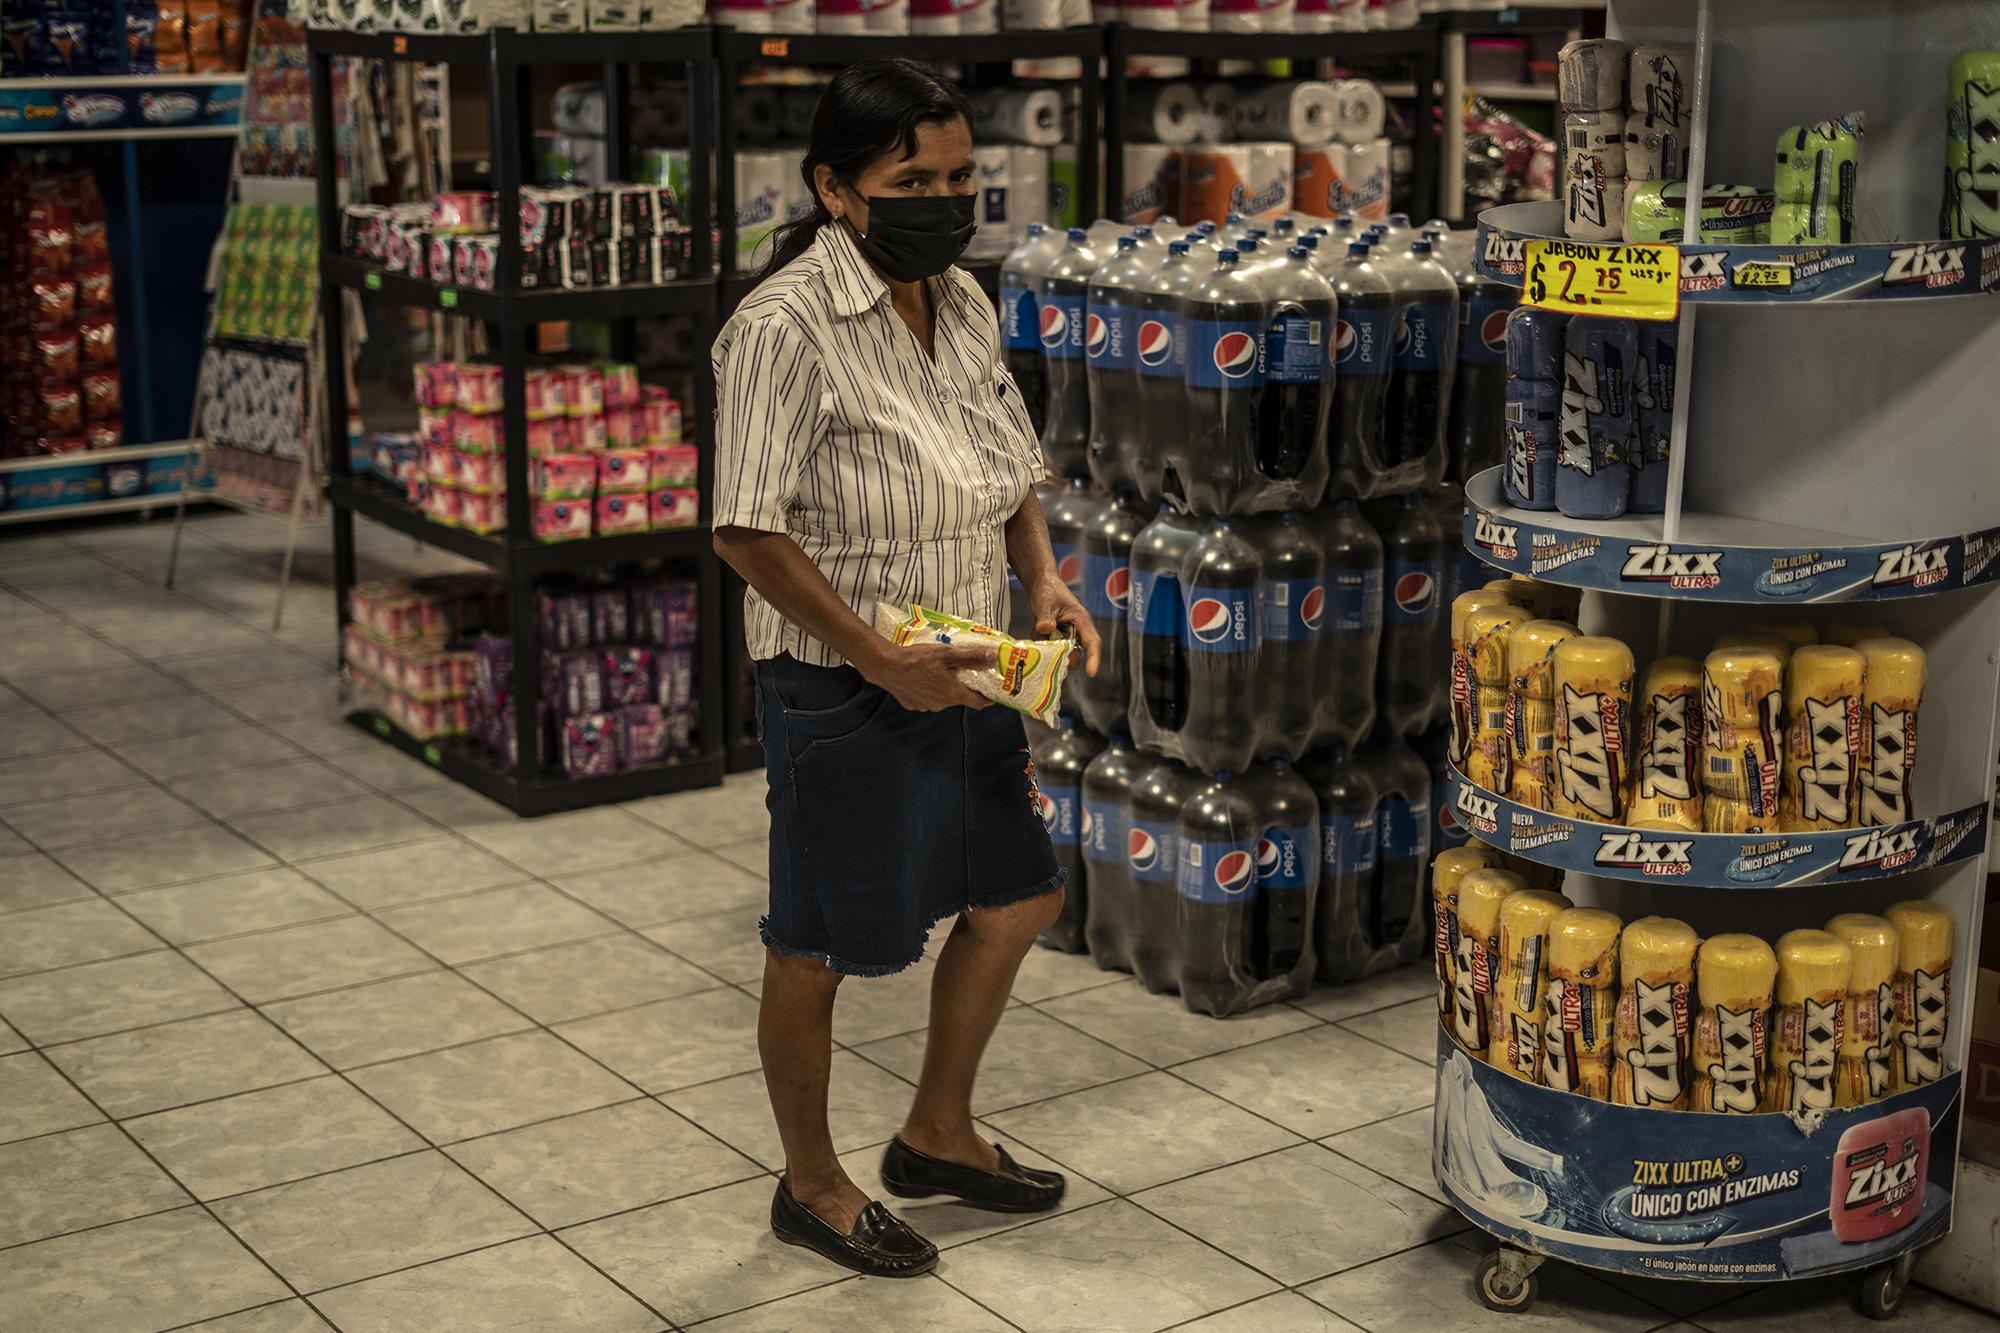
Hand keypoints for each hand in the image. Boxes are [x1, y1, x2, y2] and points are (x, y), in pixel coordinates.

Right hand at [859, 640, 991, 712]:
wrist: (886, 666)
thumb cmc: (917, 659)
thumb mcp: (947, 654)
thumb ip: (971, 657)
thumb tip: (992, 657)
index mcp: (953, 694)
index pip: (978, 703)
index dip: (988, 698)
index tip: (993, 691)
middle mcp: (941, 705)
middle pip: (960, 698)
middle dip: (964, 686)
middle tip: (964, 671)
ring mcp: (927, 706)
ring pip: (943, 698)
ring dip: (946, 687)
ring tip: (941, 671)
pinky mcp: (914, 705)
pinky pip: (928, 698)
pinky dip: (930, 690)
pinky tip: (924, 677)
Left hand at [1029, 575, 1100, 677]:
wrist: (1040, 584)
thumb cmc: (1049, 589)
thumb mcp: (1045, 603)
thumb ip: (1045, 617)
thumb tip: (1045, 629)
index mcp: (1082, 621)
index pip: (1093, 642)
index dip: (1094, 659)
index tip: (1091, 673)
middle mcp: (1077, 630)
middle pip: (1076, 653)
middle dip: (1064, 657)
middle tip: (1050, 656)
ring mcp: (1066, 634)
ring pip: (1061, 652)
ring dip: (1049, 649)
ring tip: (1038, 634)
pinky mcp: (1056, 636)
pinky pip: (1051, 648)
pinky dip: (1042, 643)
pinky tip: (1035, 632)